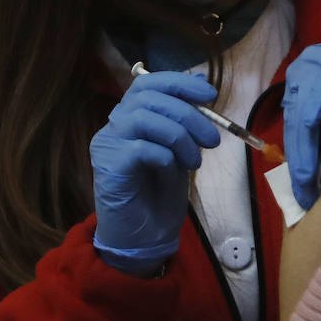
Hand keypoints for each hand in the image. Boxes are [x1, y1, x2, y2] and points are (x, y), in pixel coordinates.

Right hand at [91, 72, 220, 275]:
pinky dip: (165, 156)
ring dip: (180, 137)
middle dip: (189, 114)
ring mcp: (107, 145)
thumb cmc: (159, 194)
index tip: (210, 95)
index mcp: (129, 116)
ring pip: (144, 118)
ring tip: (194, 162)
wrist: (142, 238)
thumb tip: (202, 87)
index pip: (147, 83)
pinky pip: (140, 148)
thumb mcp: (179, 150)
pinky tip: (173, 171)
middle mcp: (113, 126)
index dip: (179, 83)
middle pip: (149, 98)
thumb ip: (184, 121)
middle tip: (212, 140)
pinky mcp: (108, 166)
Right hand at [282, 20, 320, 209]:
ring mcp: (299, 82)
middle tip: (306, 189)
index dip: (314, 116)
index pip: (319, 89)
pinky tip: (303, 179)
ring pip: (293, 124)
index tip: (312, 140)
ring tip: (303, 193)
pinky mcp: (295, 96)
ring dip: (297, 159)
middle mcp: (309, 67)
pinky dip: (298, 153)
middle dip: (301, 154)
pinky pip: (292, 128)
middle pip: (301, 114)